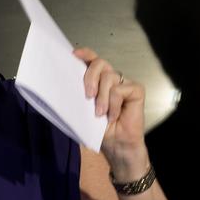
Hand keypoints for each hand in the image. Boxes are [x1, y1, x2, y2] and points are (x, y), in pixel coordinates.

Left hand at [74, 47, 149, 180]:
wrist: (116, 145)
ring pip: (109, 76)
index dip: (84, 54)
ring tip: (100, 113)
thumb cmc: (100, 128)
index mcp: (97, 80)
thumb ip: (78, 93)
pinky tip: (114, 116)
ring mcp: (123, 83)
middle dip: (90, 77)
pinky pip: (121, 89)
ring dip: (102, 97)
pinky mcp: (136, 90)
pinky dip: (114, 103)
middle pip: (99, 63)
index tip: (74, 55)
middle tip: (87, 96)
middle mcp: (110, 78)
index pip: (92, 59)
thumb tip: (64, 82)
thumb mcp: (83, 109)